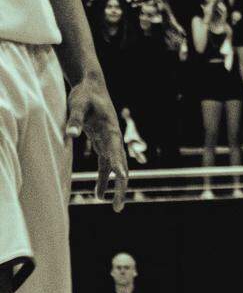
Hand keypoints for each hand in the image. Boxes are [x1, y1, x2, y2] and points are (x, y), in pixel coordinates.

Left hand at [66, 78, 127, 211]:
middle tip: (117, 207)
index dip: (119, 168)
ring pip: (116, 168)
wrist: (92, 85)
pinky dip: (104, 179)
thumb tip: (69, 136)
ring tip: (113, 206)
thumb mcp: (78, 104)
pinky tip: (98, 194)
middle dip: (121, 187)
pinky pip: (105, 165)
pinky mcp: (102, 143)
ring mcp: (109, 142)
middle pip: (121, 166)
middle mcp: (114, 139)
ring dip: (115, 187)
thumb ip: (74, 121)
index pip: (116, 153)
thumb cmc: (85, 94)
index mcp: (110, 130)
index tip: (123, 181)